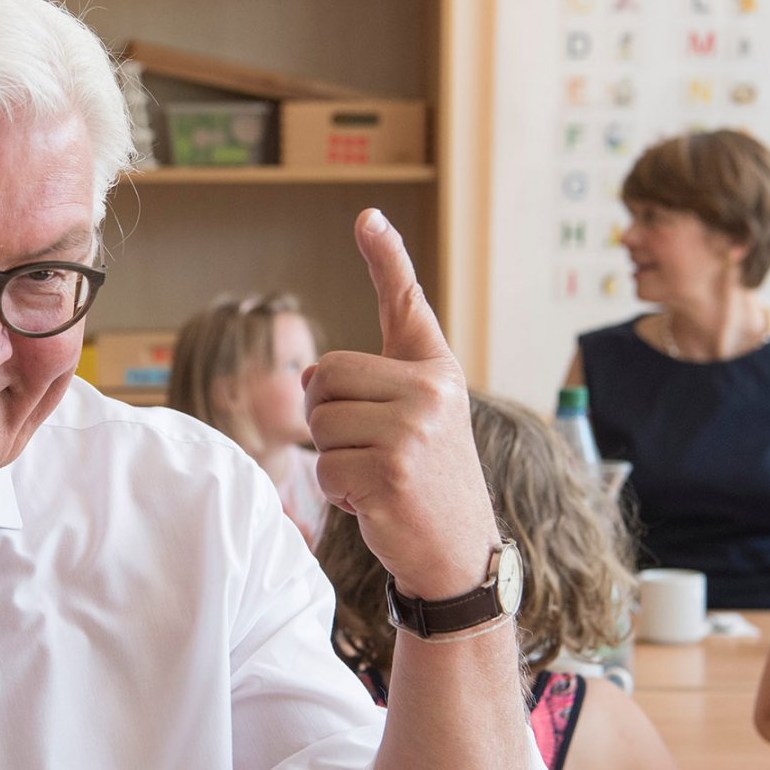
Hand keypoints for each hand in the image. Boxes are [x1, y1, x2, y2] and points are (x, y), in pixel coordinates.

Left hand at [303, 209, 494, 599]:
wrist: (457, 552)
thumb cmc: (427, 482)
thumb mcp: (417, 422)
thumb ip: (373, 388)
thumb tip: (311, 373)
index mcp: (436, 371)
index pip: (405, 303)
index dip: (386, 257)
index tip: (366, 217)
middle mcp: (431, 391)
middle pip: (325, 376)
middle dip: (326, 417)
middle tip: (365, 450)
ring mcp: (414, 430)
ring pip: (321, 423)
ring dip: (333, 459)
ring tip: (375, 476)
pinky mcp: (393, 470)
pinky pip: (326, 466)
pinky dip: (338, 491)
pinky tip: (374, 500)